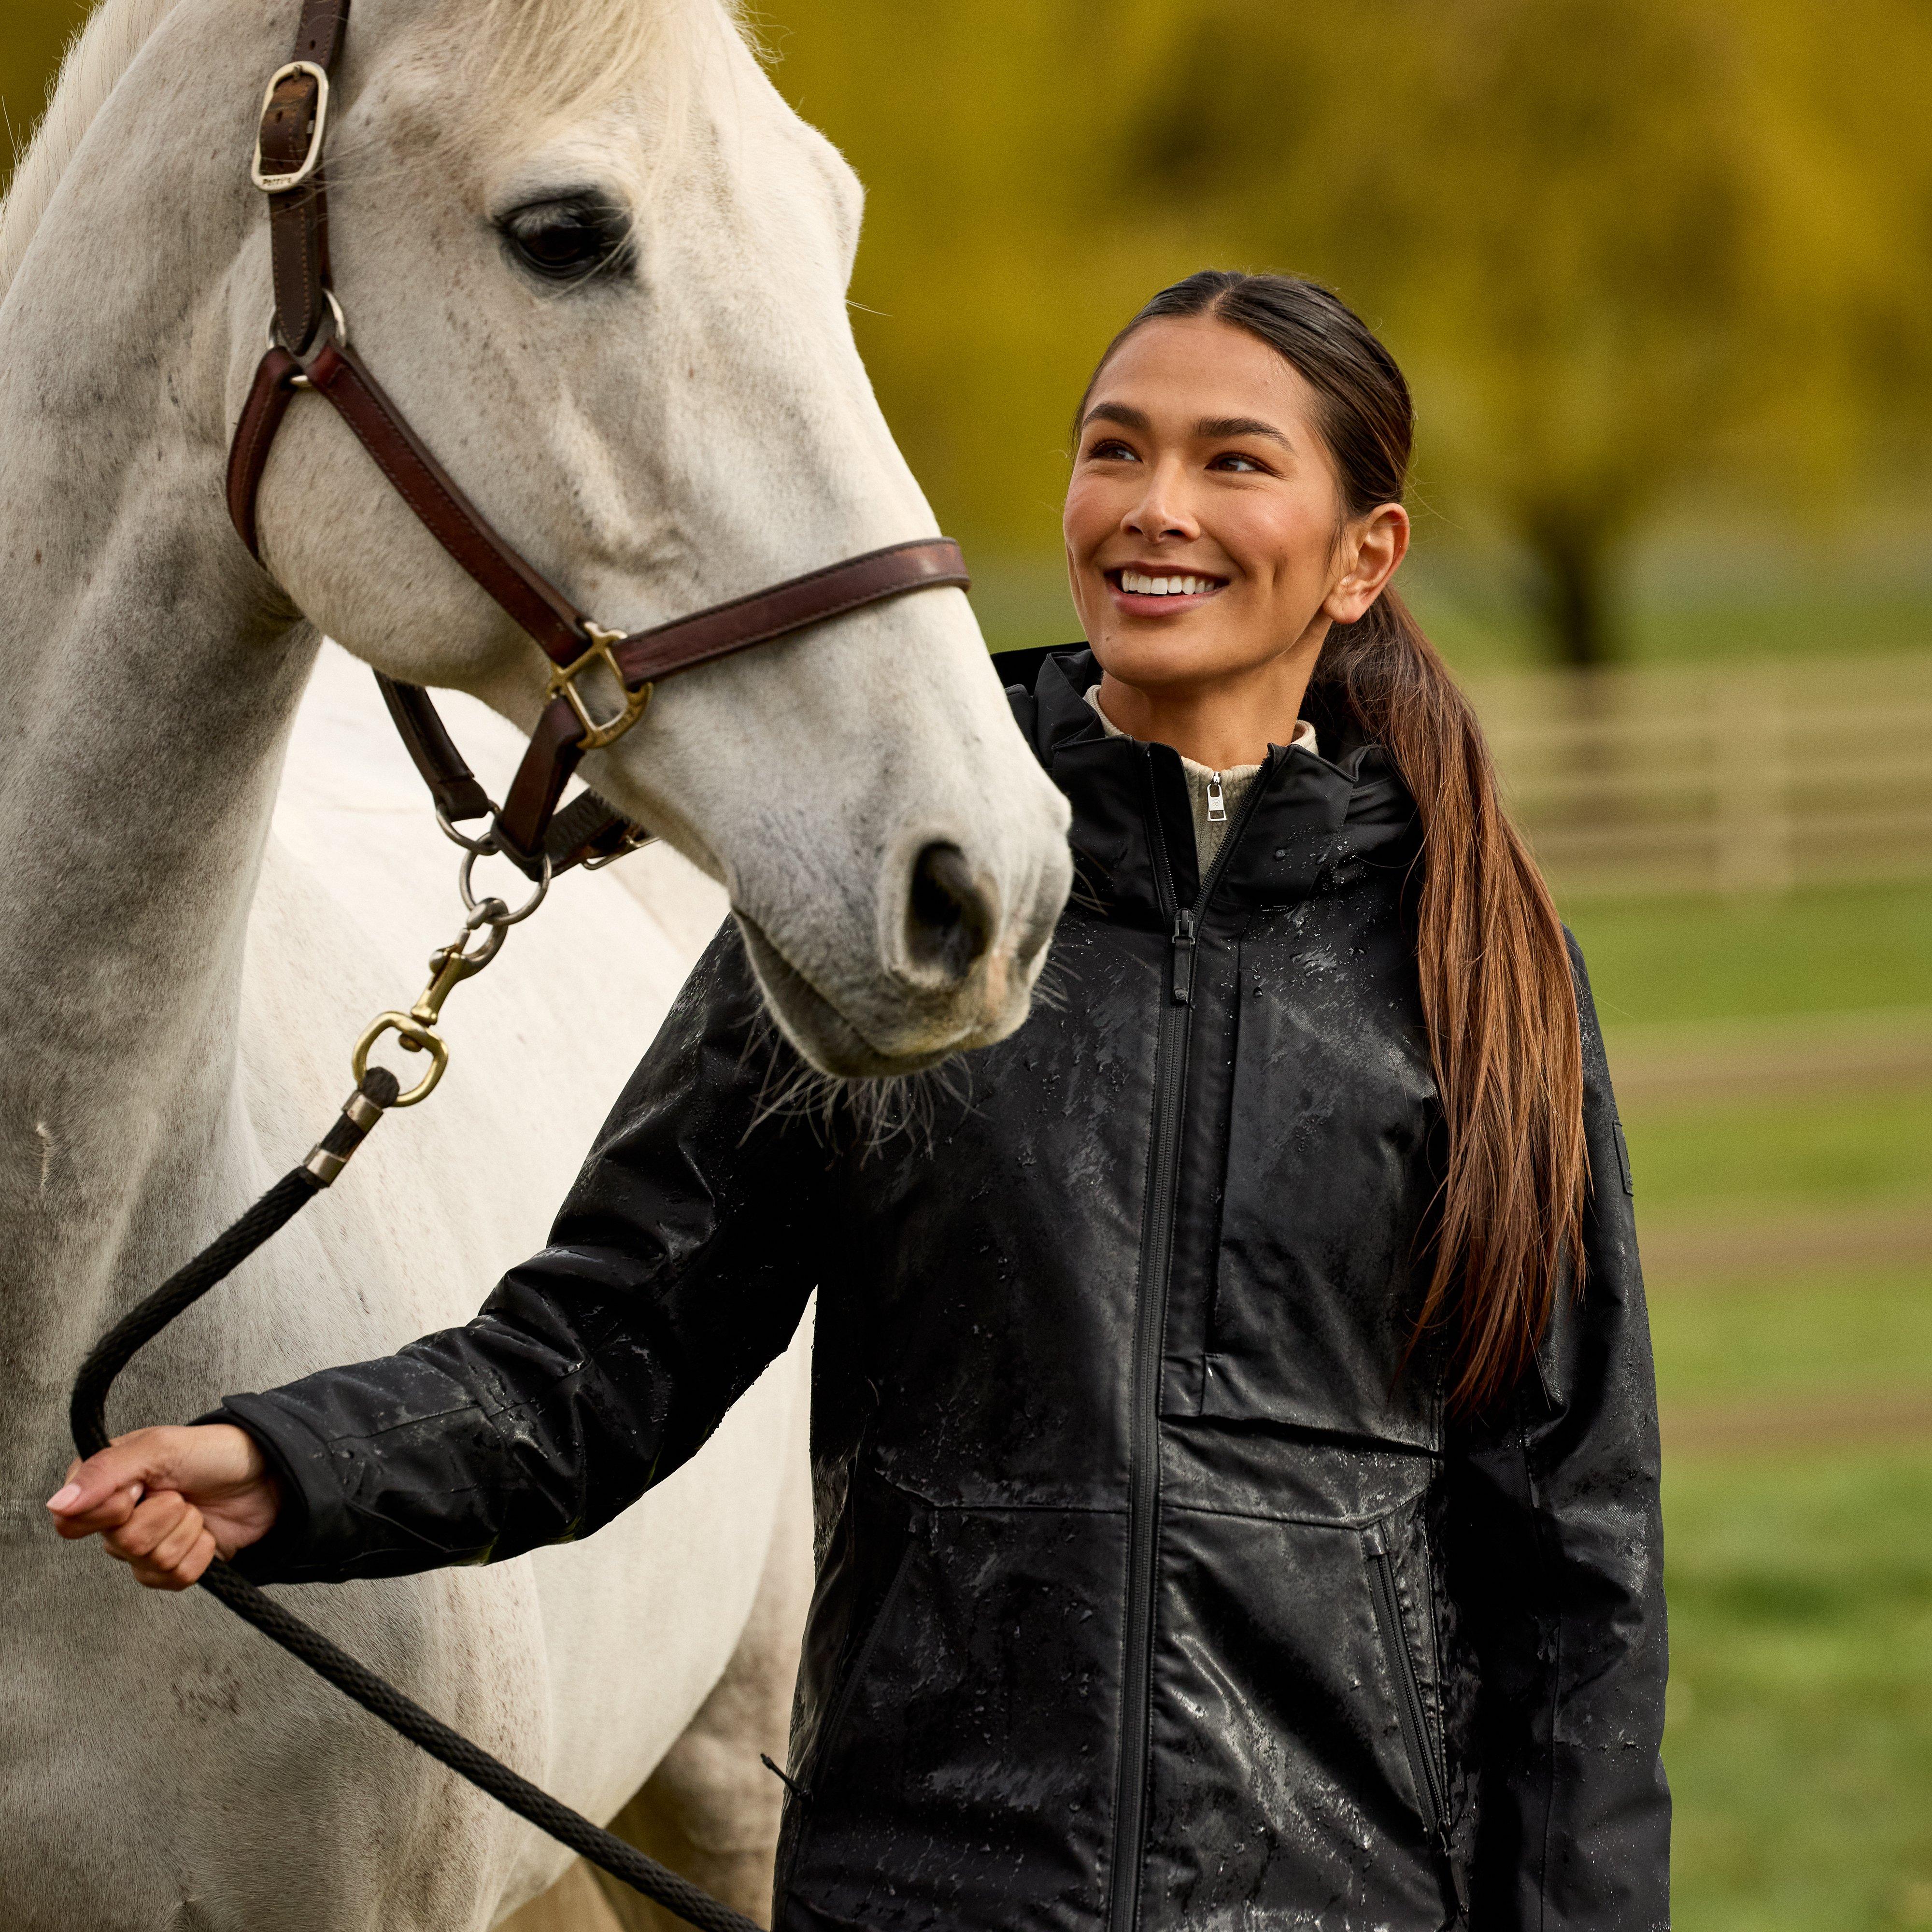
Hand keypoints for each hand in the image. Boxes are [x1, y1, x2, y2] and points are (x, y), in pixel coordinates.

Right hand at [46, 1424, 281, 1589]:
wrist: (268, 1473)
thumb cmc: (214, 1452)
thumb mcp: (160, 1447)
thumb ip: (106, 1472)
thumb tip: (58, 1504)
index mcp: (103, 1486)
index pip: (69, 1522)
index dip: (110, 1509)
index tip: (140, 1487)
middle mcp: (117, 1518)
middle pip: (117, 1545)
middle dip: (161, 1515)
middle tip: (180, 1492)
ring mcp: (144, 1546)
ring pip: (148, 1563)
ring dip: (185, 1530)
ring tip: (197, 1507)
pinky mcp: (174, 1567)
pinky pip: (173, 1579)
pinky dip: (199, 1553)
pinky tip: (207, 1531)